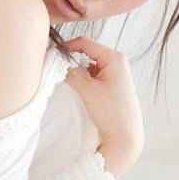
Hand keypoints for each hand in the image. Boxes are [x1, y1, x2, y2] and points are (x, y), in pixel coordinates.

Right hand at [63, 36, 143, 156]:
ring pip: (89, 67)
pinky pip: (93, 77)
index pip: (85, 43)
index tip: (53, 53)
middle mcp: (117, 62)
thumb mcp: (87, 90)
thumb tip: (60, 63)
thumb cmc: (111, 112)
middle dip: (74, 63)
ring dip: (80, 75)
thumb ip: (71, 73)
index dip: (67, 46)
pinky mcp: (113, 85)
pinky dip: (86, 83)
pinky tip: (84, 95)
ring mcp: (116, 74)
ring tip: (77, 89)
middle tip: (62, 74)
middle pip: (87, 54)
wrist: (125, 136)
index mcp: (114, 58)